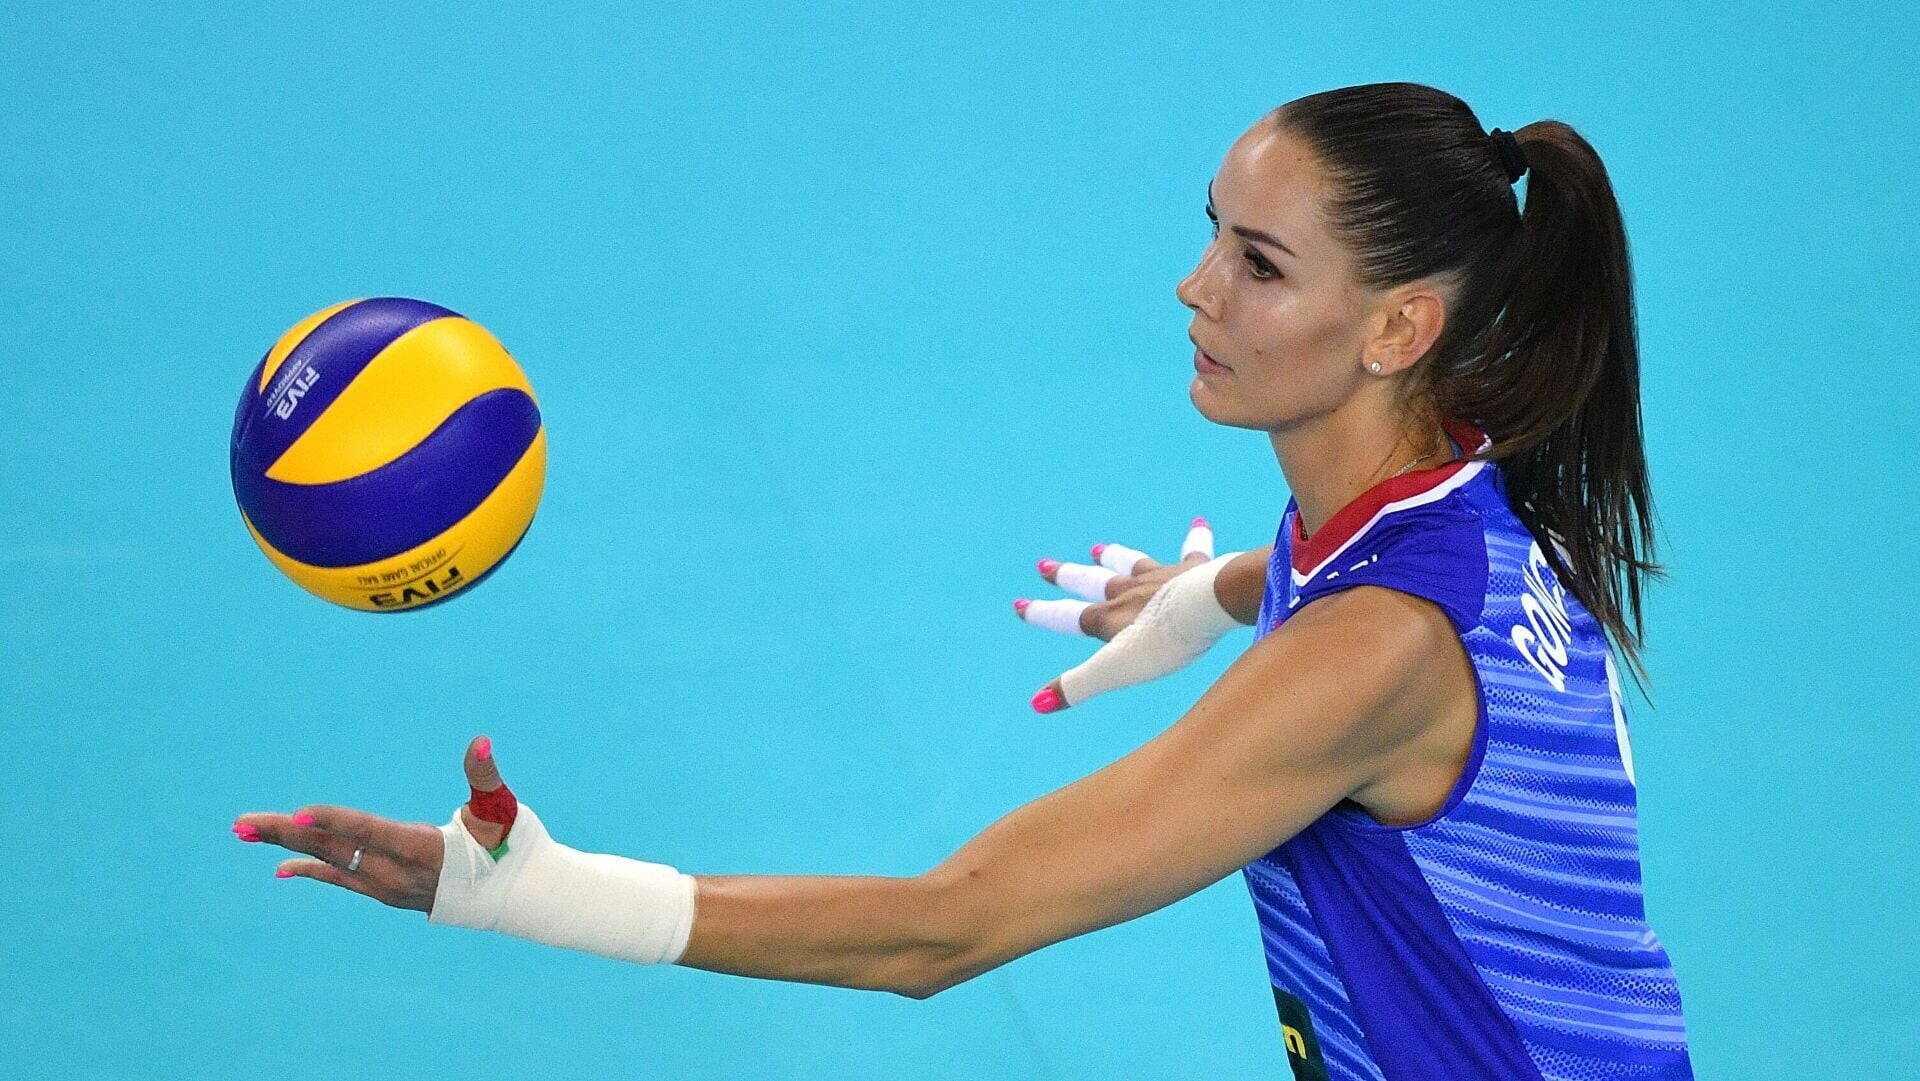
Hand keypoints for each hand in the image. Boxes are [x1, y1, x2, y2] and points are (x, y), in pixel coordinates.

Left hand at [231, 735, 517, 913]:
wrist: (516, 896)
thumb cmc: (511, 846)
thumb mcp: (502, 809)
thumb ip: (485, 777)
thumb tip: (481, 742)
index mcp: (423, 850)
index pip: (370, 833)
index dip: (335, 823)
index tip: (297, 814)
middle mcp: (397, 874)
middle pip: (334, 850)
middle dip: (286, 834)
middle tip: (240, 824)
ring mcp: (388, 887)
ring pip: (329, 862)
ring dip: (286, 846)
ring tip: (244, 832)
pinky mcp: (385, 891)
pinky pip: (340, 878)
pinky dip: (311, 869)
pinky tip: (281, 868)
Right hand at [1014, 517, 1227, 712]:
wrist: (1210, 603)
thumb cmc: (1165, 639)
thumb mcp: (1117, 669)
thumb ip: (1079, 684)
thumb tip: (1036, 703)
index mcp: (1110, 618)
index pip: (1068, 616)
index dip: (1043, 614)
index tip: (1020, 605)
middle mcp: (1130, 592)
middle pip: (1092, 582)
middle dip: (1067, 577)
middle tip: (1045, 566)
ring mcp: (1161, 577)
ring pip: (1131, 564)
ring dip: (1113, 557)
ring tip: (1098, 548)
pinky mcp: (1196, 569)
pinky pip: (1193, 550)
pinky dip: (1195, 536)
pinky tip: (1200, 522)